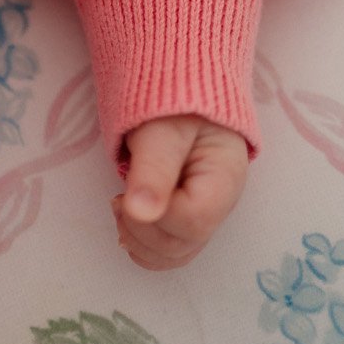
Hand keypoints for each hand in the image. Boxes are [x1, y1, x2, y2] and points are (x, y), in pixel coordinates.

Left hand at [111, 114, 248, 269]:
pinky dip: (142, 246)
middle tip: (118, 197)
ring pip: (174, 255)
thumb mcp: (162, 128)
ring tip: (121, 206)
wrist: (178, 88)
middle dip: (142, 229)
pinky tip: (127, 221)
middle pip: (182, 244)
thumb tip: (140, 212)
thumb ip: (153, 167)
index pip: (194, 219)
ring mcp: (205, 215)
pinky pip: (168, 253)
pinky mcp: (186, 220)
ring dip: (138, 241)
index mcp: (225, 177)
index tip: (127, 191)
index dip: (157, 215)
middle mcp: (220, 205)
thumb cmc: (174, 104)